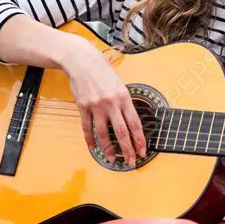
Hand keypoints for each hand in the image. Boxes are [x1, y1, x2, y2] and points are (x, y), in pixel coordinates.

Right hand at [60, 39, 145, 165]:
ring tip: (112, 159)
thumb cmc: (102, 71)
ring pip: (103, 133)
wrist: (81, 61)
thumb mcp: (119, 84)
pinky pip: (87, 128)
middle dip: (127, 149)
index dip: (139, 140)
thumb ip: (124, 102)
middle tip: (130, 162)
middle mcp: (111, 103)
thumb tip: (129, 120)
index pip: (134, 123)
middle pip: (121, 132)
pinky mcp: (83, 107)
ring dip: (108, 149)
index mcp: (124, 97)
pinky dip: (90, 140)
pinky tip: (93, 149)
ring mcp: (96, 106)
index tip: (142, 151)